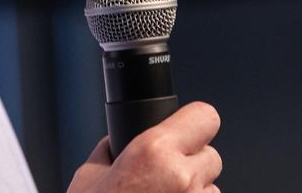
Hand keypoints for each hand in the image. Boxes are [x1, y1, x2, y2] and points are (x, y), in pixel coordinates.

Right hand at [67, 101, 221, 192]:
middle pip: (212, 156)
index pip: (206, 116)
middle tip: (165, 179)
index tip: (187, 131)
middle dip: (192, 165)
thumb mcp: (89, 176)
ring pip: (212, 191)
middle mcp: (181, 178)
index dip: (195, 123)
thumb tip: (120, 139)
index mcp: (153, 152)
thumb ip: (112, 150)